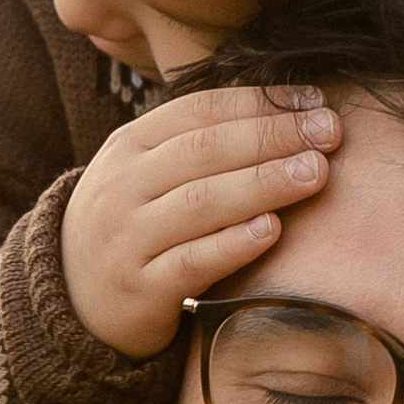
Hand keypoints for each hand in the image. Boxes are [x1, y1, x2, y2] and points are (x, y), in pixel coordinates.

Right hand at [60, 86, 337, 356]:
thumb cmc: (134, 227)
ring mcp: (127, 239)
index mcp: (129, 145)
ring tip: (315, 173)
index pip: (201, 110)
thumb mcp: (146, 174)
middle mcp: (123, 186)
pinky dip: (233, 245)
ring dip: (263, 184)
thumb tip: (288, 112)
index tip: (315, 101)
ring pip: (200, 203)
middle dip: (273, 137)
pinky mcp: (139, 290)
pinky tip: (272, 230)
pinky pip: (191, 263)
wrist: (74, 302)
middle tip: (329, 133)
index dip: (261, 103)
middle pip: (205, 150)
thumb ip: (200, 145)